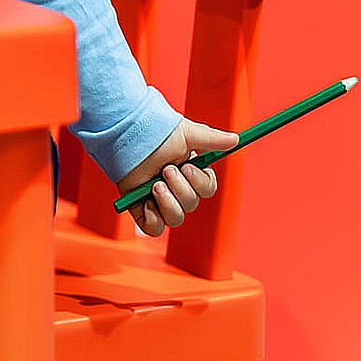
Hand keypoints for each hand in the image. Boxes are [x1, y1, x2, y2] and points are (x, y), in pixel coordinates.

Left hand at [116, 118, 239, 236]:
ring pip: (176, 218)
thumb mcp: (186, 134)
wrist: (124, 134)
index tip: (188, 167)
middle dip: (180, 188)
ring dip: (169, 202)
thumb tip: (236, 139)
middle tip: (166, 169)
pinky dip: (152, 218)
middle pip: (191, 204)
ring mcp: (157, 200)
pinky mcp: (140, 208)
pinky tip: (147, 201)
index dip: (200, 183)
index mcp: (189, 174)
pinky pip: (153, 228)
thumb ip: (211, 140)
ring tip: (155, 185)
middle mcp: (175, 189)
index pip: (207, 190)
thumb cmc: (154, 132)